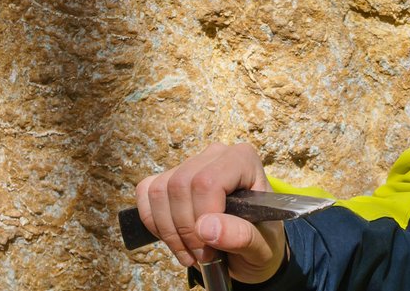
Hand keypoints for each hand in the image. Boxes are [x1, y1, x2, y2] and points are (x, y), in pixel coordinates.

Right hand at [134, 143, 286, 282]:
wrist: (250, 248)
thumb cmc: (261, 241)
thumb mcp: (262, 245)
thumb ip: (242, 236)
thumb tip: (207, 227)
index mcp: (243, 160)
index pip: (208, 181)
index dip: (201, 216)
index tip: (211, 248)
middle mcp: (216, 155)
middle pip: (180, 185)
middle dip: (185, 229)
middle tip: (203, 256)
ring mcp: (191, 164)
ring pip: (160, 190)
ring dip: (169, 231)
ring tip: (191, 253)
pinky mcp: (170, 178)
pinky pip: (146, 192)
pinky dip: (154, 222)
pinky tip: (174, 239)